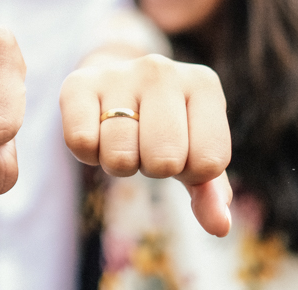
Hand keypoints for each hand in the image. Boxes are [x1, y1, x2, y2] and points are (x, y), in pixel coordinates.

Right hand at [60, 54, 232, 235]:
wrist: (118, 84)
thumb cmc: (167, 125)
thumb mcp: (195, 151)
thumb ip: (210, 190)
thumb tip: (220, 226)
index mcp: (203, 84)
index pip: (209, 161)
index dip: (192, 171)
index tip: (182, 149)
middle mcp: (162, 70)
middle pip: (164, 160)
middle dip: (152, 167)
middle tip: (147, 145)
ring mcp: (119, 73)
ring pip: (119, 155)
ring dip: (119, 163)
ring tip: (123, 139)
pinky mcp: (77, 83)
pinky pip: (81, 143)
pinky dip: (88, 155)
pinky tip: (97, 132)